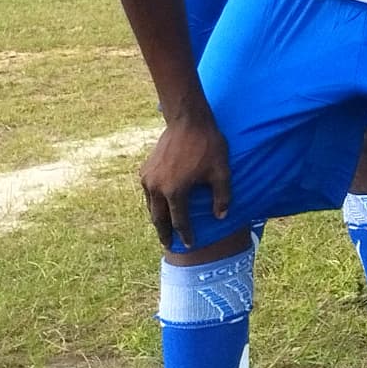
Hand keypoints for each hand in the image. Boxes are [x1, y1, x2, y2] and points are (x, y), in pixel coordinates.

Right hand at [142, 113, 230, 247]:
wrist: (187, 122)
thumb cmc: (208, 145)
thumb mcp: (221, 171)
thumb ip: (222, 196)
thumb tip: (220, 217)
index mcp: (175, 191)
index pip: (179, 221)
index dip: (185, 235)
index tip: (189, 245)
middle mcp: (156, 188)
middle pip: (159, 218)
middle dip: (164, 233)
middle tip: (168, 245)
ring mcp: (147, 179)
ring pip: (150, 206)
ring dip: (157, 219)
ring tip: (164, 229)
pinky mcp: (144, 170)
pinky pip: (147, 193)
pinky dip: (153, 203)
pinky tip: (160, 206)